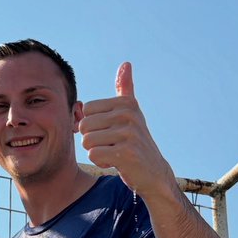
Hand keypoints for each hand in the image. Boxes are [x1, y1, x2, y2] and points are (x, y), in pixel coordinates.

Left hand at [78, 62, 176, 197]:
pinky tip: (116, 162)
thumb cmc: (136, 142)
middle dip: (92, 140)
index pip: (86, 110)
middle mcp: (129, 115)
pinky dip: (100, 162)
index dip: (93, 125)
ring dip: (96, 152)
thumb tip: (126, 63)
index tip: (111, 132)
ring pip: (87, 141)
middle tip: (112, 145)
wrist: (153, 173)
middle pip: (84, 125)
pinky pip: (93, 154)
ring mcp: (128, 133)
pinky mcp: (126, 153)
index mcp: (127, 103)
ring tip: (114, 153)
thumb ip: (125, 89)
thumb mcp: (131, 113)